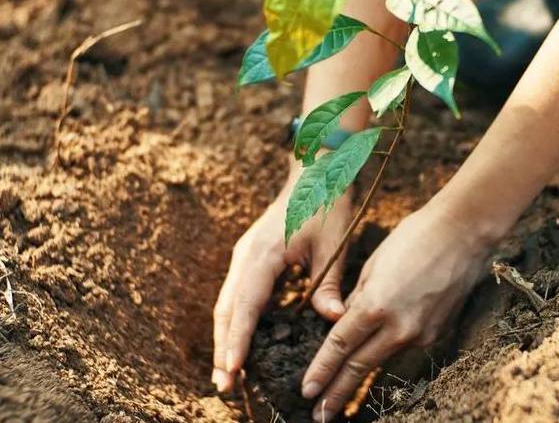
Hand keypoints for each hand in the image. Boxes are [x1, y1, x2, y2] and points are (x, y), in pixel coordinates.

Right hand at [212, 162, 353, 392]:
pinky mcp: (250, 259)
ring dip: (225, 338)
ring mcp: (244, 257)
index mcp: (263, 254)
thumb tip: (334, 320)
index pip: (245, 306)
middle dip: (223, 348)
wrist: (315, 171)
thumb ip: (329, 284)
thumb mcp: (334, 245)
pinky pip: (237, 295)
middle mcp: (245, 257)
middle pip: (226, 310)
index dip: (237, 340)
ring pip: (227, 304)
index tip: (232, 369)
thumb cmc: (326, 204)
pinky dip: (235, 322)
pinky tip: (241, 345)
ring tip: (227, 374)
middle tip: (223, 386)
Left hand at [300, 203, 492, 421]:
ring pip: (382, 359)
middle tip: (319, 416)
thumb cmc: (414, 237)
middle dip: (336, 393)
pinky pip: (404, 346)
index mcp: (376, 305)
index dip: (321, 371)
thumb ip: (357, 299)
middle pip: (359, 366)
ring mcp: (421, 333)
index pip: (340, 346)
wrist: (465, 233)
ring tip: (339, 401)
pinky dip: (386, 352)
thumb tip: (344, 321)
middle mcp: (399, 327)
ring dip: (359, 380)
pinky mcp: (437, 332)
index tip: (306, 391)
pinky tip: (375, 358)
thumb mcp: (373, 265)